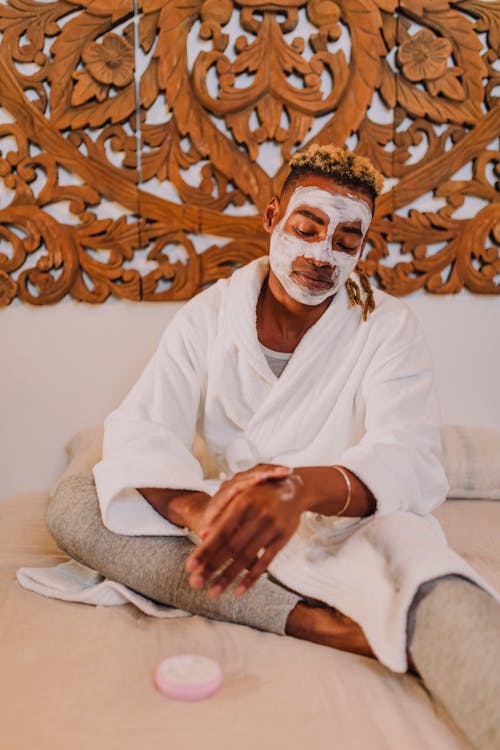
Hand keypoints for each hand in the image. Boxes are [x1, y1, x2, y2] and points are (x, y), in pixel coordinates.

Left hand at [185, 473, 303, 597]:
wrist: (292, 488)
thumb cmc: (259, 493)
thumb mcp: (241, 496)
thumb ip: (223, 513)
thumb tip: (204, 534)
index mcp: (243, 503)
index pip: (220, 531)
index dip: (205, 550)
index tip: (190, 566)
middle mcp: (258, 515)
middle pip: (231, 547)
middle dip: (212, 567)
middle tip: (195, 583)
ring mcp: (272, 528)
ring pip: (247, 557)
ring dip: (228, 577)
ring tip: (213, 592)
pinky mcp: (283, 539)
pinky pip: (265, 562)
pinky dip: (251, 578)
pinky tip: (239, 591)